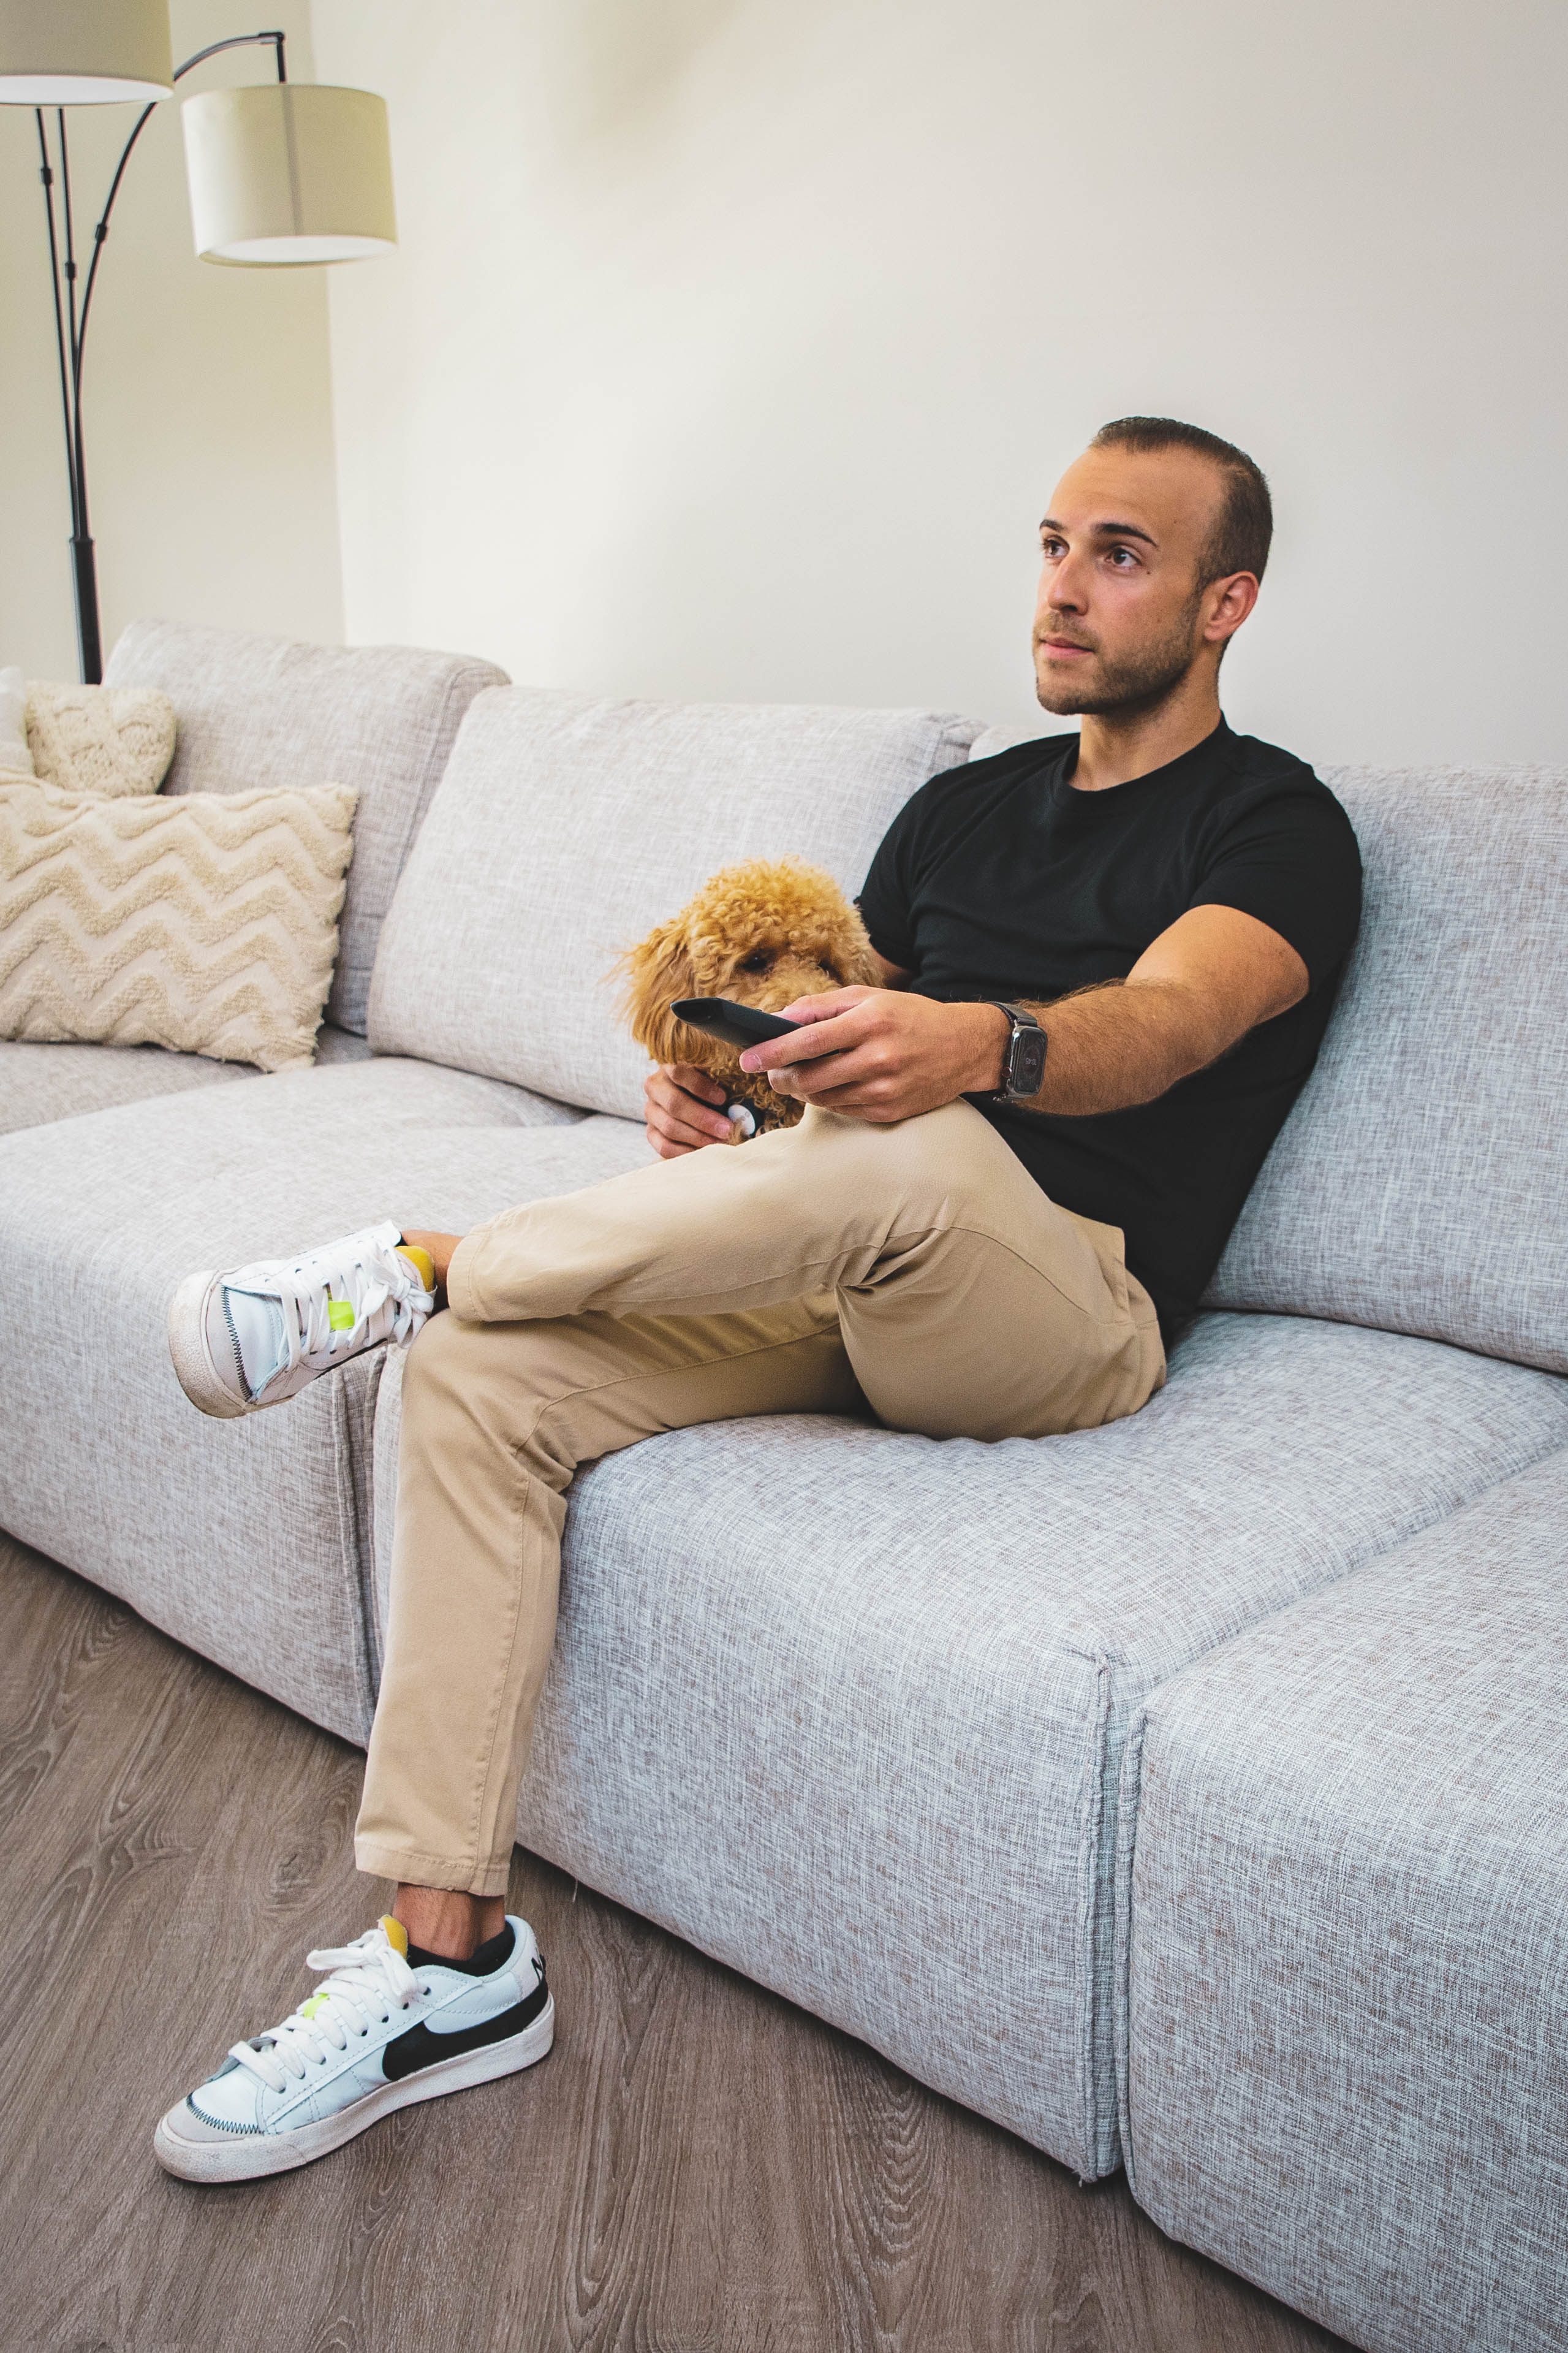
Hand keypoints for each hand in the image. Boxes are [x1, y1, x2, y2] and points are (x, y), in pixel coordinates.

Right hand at [644, 1063, 737, 1157]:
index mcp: (670, 1065)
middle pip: (674, 1103)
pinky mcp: (651, 1131)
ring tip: (720, 1143)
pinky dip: (685, 1152)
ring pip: (669, 1127)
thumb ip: (727, 1078)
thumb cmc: (712, 1084)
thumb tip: (749, 1088)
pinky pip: (664, 1146)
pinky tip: (704, 1153)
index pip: (679, 1072)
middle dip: (703, 1118)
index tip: (723, 1098)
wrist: (692, 1098)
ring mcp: (650, 1110)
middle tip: (727, 1128)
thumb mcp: (718, 1075)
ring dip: (698, 1138)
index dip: (701, 1087)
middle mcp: (655, 1086)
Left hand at [739, 988, 1007, 1122]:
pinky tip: (831, 1086)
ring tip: (799, 1077)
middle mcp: (878, 1058)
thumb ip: (821, 1006)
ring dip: (803, 1090)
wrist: (965, 1047)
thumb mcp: (868, 997)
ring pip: (822, 1098)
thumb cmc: (910, 1016)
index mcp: (869, 1022)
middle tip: (772, 1073)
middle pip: (809, 1077)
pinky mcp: (890, 1111)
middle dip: (781, 1077)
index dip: (771, 1052)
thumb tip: (777, 1020)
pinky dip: (829, 1100)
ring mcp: (885, 1089)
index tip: (748, 1058)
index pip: (806, 1041)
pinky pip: (843, 1111)